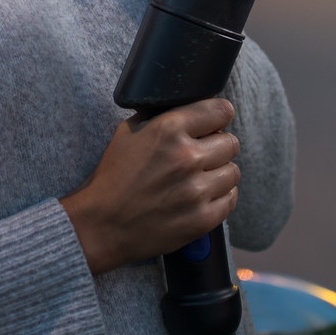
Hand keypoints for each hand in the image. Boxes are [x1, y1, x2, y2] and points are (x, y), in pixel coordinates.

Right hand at [60, 98, 241, 273]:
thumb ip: (162, 118)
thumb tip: (190, 110)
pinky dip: (220, 197)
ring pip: (233, 171)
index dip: (219, 115)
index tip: (215, 122)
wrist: (102, 224)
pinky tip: (203, 196)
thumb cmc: (113, 177)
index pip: (220, 111)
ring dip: (220, 172)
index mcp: (168, 129)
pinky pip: (230, 199)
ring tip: (201, 177)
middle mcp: (187, 157)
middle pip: (231, 142)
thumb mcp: (129, 132)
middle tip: (203, 154)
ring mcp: (196, 190)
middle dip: (219, 146)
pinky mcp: (202, 218)